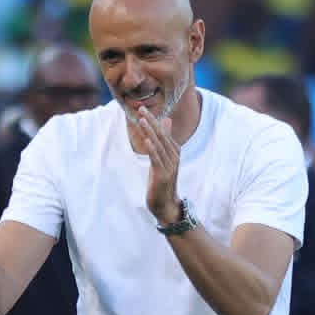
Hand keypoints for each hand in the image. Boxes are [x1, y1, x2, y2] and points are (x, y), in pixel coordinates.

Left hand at [137, 108, 181, 223]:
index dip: (153, 120)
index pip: (163, 132)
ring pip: (158, 145)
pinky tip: (147, 140)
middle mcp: (173, 157)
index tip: (143, 109)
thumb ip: (165, 140)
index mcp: (174, 151)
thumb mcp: (163, 159)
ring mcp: (169, 166)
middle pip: (161, 135)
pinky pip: (157, 159)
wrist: (166, 205)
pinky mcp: (163, 175)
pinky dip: (152, 149)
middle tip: (141, 108)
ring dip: (150, 131)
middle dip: (151, 121)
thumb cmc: (162, 182)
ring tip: (142, 120)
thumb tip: (166, 120)